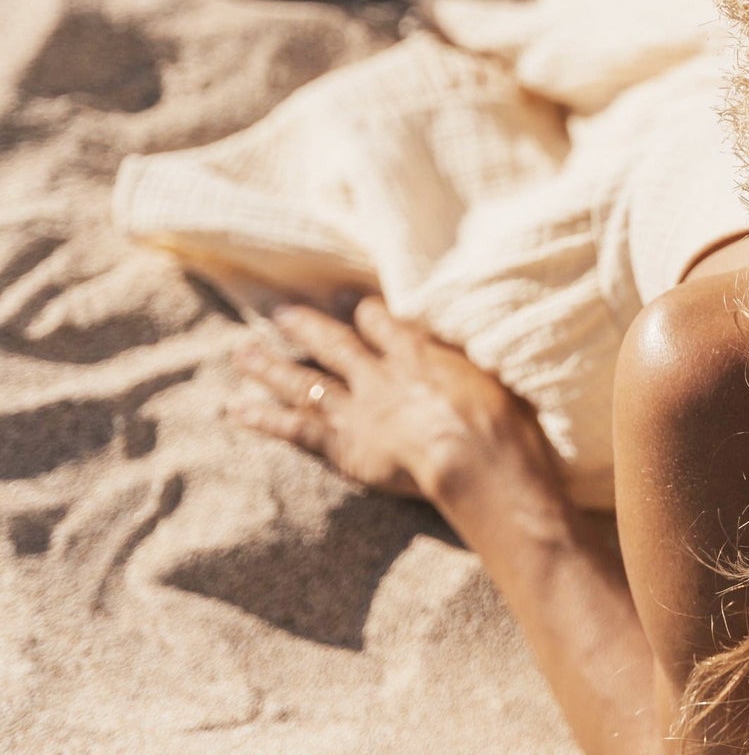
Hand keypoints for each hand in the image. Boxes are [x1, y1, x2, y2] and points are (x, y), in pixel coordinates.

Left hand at [229, 298, 565, 503]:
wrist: (479, 458)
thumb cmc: (505, 421)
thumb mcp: (497, 375)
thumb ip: (472, 364)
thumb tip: (474, 352)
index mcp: (418, 352)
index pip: (382, 321)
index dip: (362, 308)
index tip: (347, 296)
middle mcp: (380, 374)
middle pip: (335, 342)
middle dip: (307, 325)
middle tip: (279, 310)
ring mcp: (358, 409)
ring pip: (304, 381)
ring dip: (271, 366)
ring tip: (242, 353)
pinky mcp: (344, 446)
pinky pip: (295, 428)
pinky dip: (263, 418)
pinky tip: (236, 409)